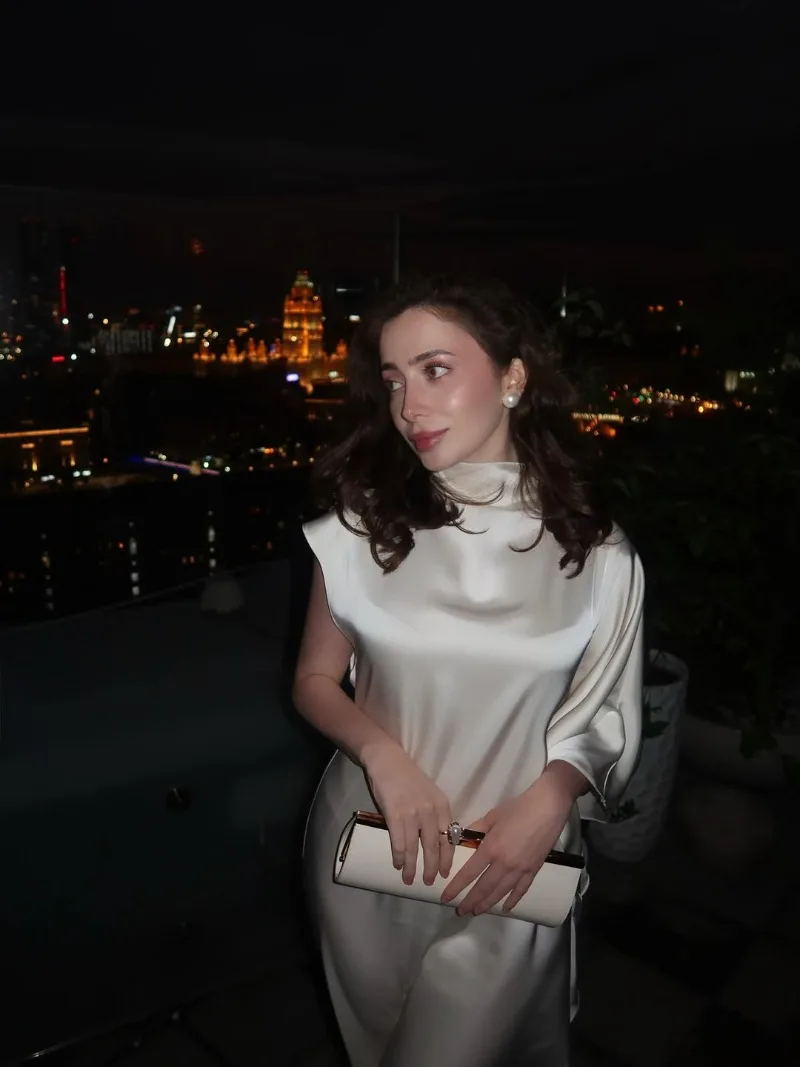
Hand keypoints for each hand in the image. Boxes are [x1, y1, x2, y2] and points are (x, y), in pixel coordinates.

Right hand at [361, 742, 454, 887]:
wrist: (388, 760)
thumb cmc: (409, 777)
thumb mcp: (430, 793)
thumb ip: (435, 814)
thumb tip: (436, 841)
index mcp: (442, 805)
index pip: (450, 837)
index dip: (448, 858)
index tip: (446, 873)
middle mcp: (430, 810)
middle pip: (434, 846)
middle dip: (432, 868)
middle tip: (429, 882)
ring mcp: (412, 813)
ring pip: (415, 848)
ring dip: (412, 867)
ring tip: (410, 879)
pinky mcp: (395, 814)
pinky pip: (399, 842)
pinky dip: (399, 856)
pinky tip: (398, 864)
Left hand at [440, 765, 578, 916]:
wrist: (547, 808)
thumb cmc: (517, 809)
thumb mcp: (492, 816)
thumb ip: (476, 829)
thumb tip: (464, 838)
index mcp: (491, 848)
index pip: (469, 873)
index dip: (456, 887)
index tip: (446, 897)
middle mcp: (504, 863)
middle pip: (483, 888)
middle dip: (470, 902)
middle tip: (460, 912)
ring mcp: (520, 869)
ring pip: (500, 892)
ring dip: (487, 904)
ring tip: (476, 912)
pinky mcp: (533, 870)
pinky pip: (521, 890)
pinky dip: (512, 901)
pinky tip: (505, 908)